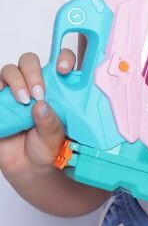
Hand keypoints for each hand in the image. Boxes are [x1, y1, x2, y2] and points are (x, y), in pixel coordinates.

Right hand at [0, 47, 77, 176]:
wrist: (28, 167)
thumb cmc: (47, 148)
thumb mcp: (54, 138)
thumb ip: (50, 123)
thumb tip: (41, 106)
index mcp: (56, 88)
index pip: (60, 63)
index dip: (63, 58)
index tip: (63, 69)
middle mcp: (34, 85)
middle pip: (29, 61)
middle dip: (33, 72)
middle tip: (38, 93)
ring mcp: (14, 91)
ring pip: (9, 71)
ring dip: (16, 82)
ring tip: (23, 101)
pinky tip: (3, 103)